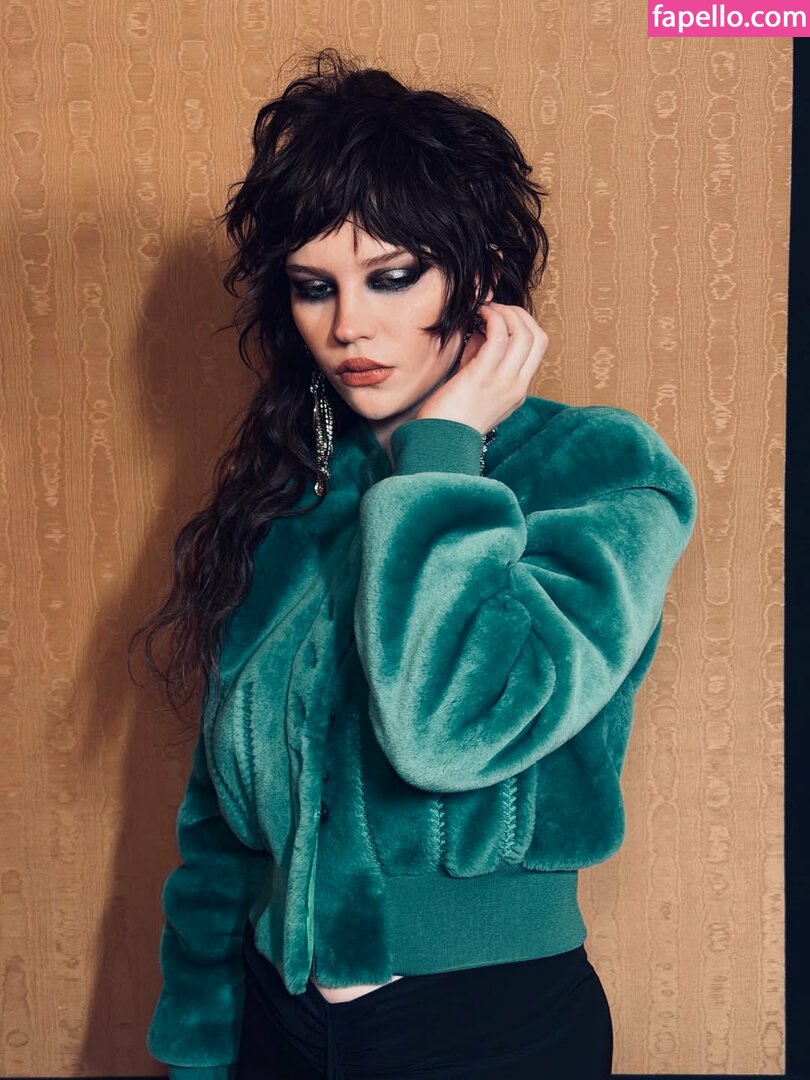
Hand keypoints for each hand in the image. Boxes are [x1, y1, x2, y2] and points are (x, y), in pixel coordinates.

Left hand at [413, 302, 547, 433]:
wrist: (438, 443)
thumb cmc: (448, 416)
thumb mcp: (474, 384)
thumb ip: (481, 357)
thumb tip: (483, 329)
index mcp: (518, 391)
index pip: (537, 348)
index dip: (522, 324)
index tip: (501, 317)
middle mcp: (517, 386)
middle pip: (537, 337)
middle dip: (518, 314)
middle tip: (494, 308)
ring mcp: (504, 382)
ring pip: (523, 332)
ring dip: (504, 312)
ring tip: (484, 309)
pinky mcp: (484, 377)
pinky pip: (498, 336)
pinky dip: (492, 317)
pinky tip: (477, 315)